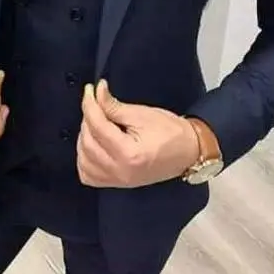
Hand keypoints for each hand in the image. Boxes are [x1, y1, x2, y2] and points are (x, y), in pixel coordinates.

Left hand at [77, 79, 199, 188]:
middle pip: (87, 142)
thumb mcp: (142, 114)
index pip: (97, 126)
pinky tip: (92, 145)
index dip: (90, 104)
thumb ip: (114, 106)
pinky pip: (88, 175)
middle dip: (87, 119)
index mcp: (128, 154)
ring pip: (83, 160)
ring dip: (84, 138)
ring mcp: (118, 180)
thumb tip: (97, 93)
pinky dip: (85, 160)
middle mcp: (120, 171)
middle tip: (96, 103)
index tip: (90, 90)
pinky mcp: (117, 183)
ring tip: (96, 123)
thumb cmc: (172, 133)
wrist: (189, 152)